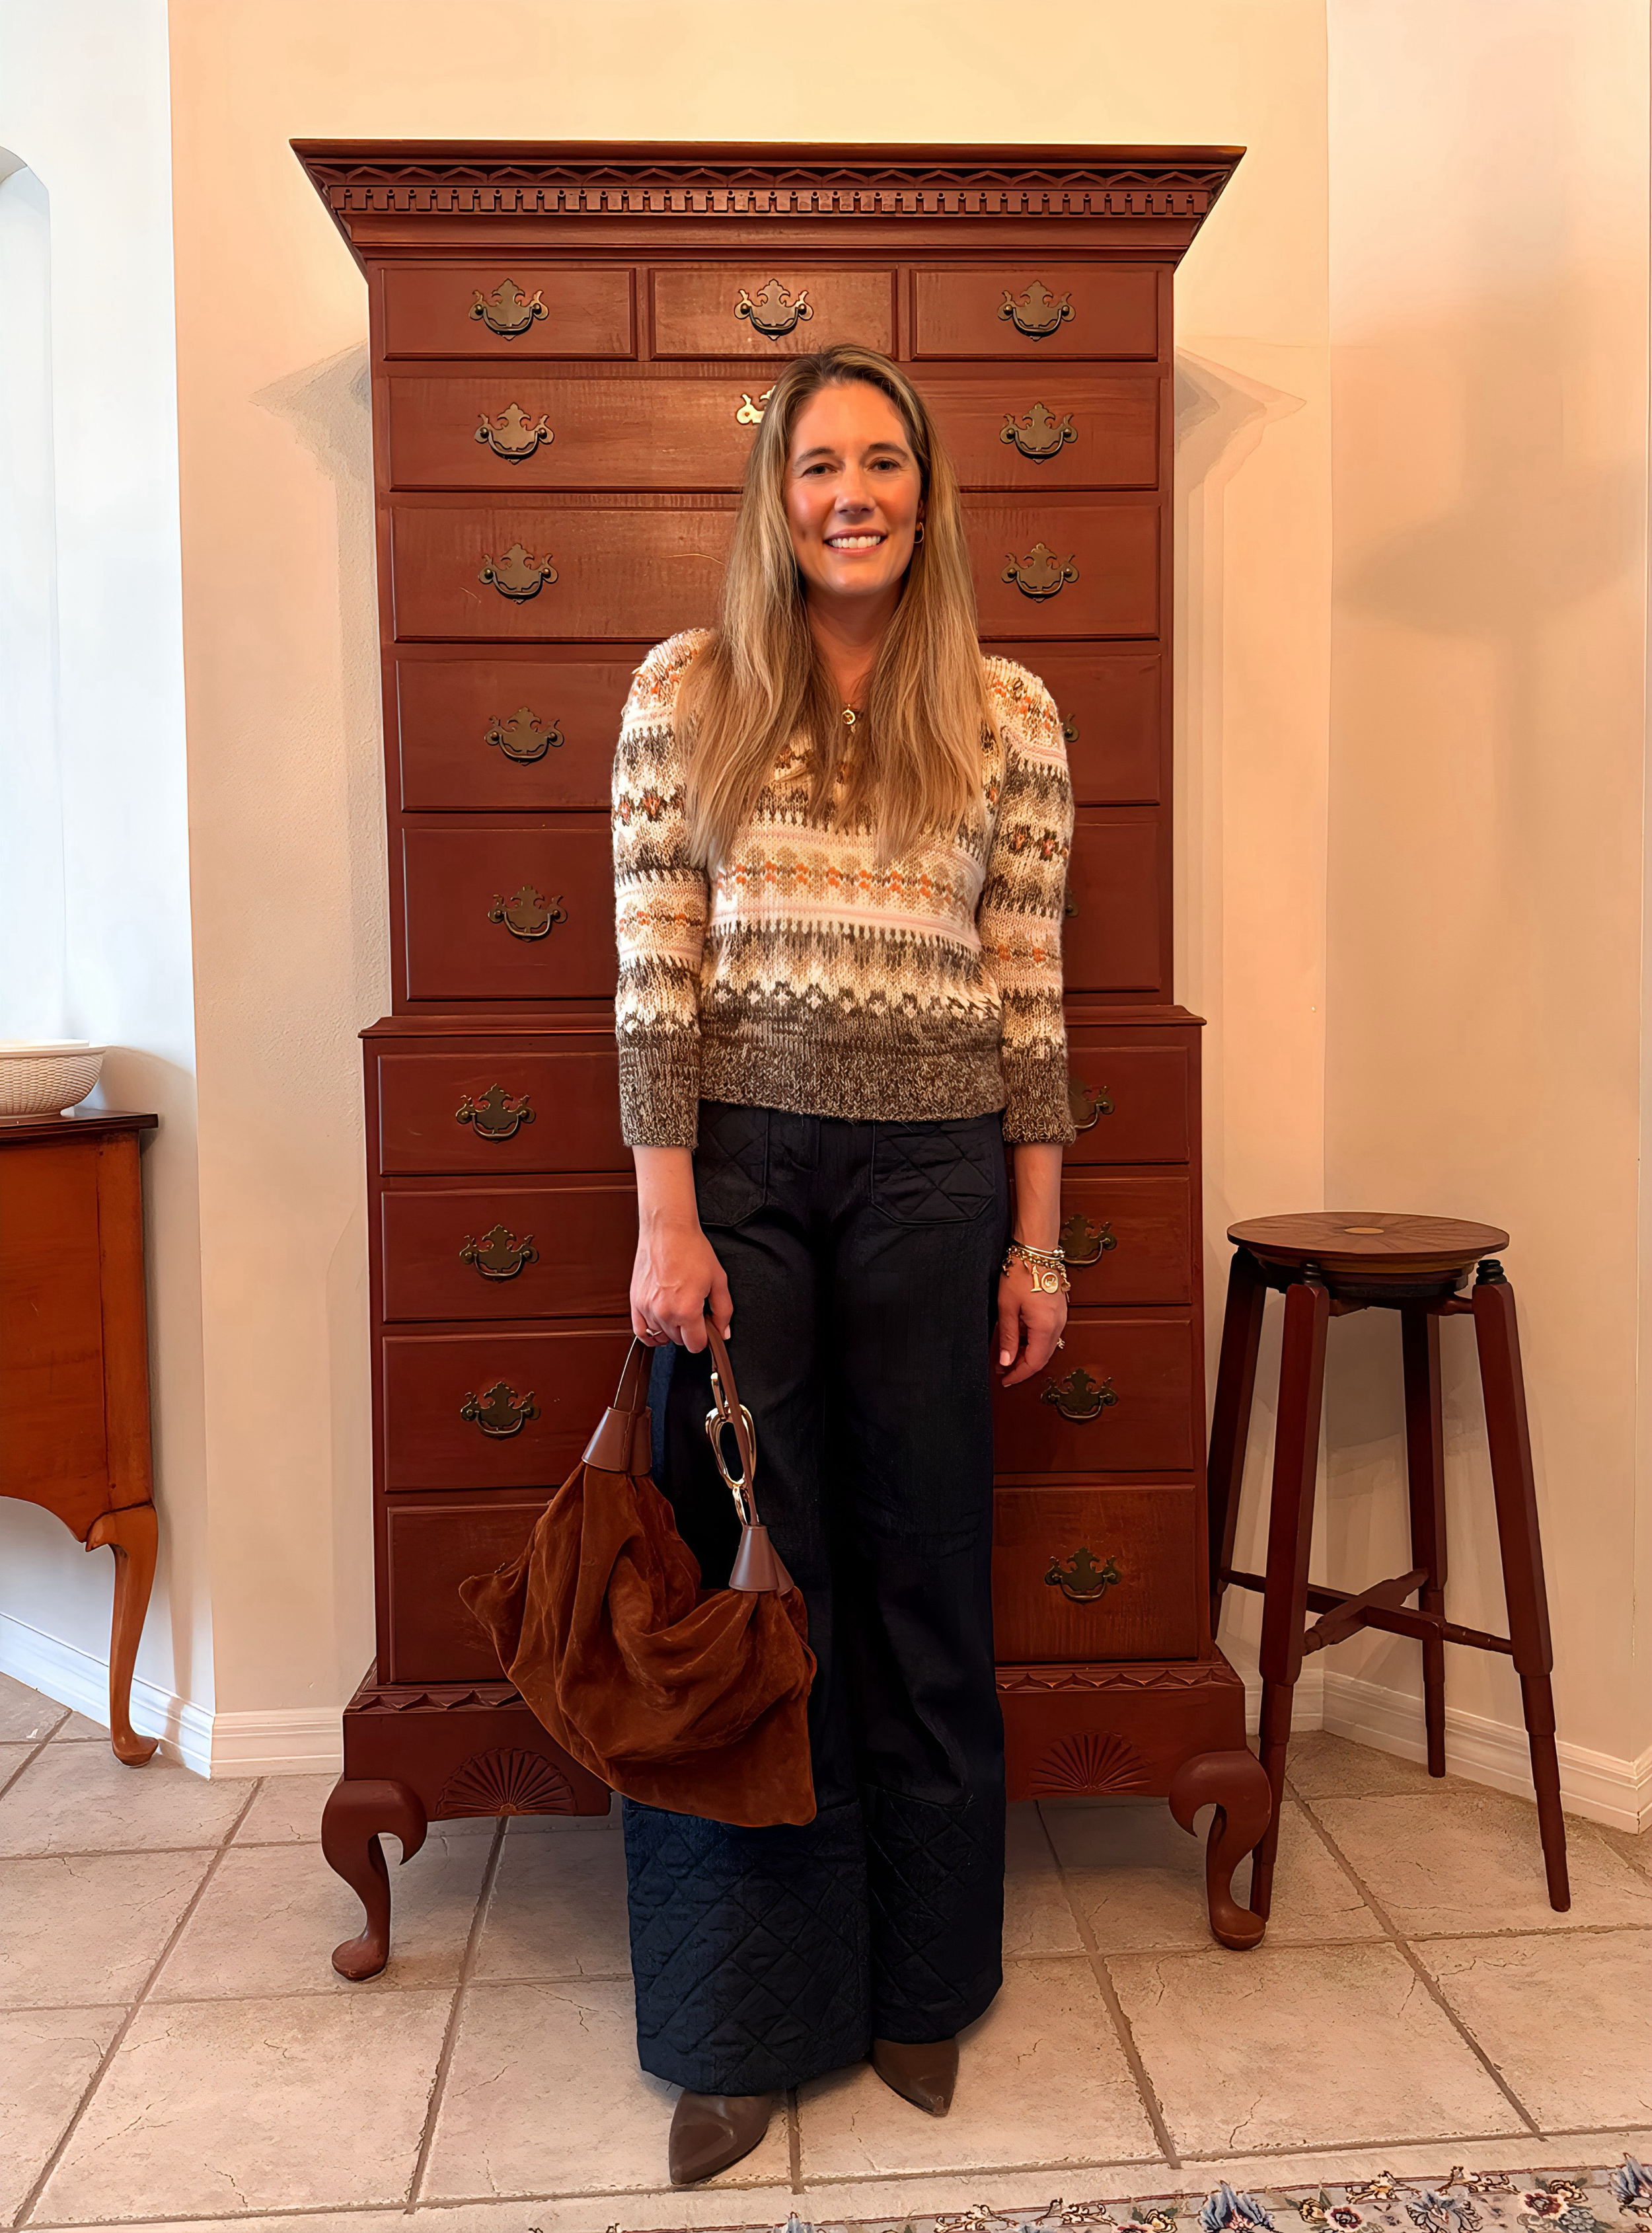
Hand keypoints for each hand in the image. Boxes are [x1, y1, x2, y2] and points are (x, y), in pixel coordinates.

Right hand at [629, 1213, 731, 1349]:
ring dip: (672, 1328)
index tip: (706, 1326)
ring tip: (678, 1307)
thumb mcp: (718, 1280)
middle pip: (679, 1341)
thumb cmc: (691, 1250)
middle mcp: (665, 1312)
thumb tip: (723, 1332)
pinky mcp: (635, 1302)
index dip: (704, 1338)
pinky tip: (661, 1325)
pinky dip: (650, 1334)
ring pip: (662, 1336)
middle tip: (694, 1310)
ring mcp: (647, 1308)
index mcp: (687, 1310)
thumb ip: (723, 1311)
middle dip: (689, 1331)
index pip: (696, 1345)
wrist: (667, 1231)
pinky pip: (640, 1332)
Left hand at [996, 1259, 1067, 1386]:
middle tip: (1003, 1368)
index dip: (1019, 1374)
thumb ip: (1008, 1337)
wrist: (1036, 1248)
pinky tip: (1019, 1337)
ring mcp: (1060, 1316)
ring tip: (1007, 1353)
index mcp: (1046, 1327)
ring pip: (1045, 1346)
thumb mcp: (1007, 1307)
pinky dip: (1033, 1340)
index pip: (1034, 1363)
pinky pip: (1048, 1333)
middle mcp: (1058, 1324)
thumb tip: (1006, 1361)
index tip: (1005, 1380)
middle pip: (1042, 1357)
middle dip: (1022, 1366)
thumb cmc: (1021, 1271)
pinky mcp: (1058, 1309)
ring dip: (1027, 1353)